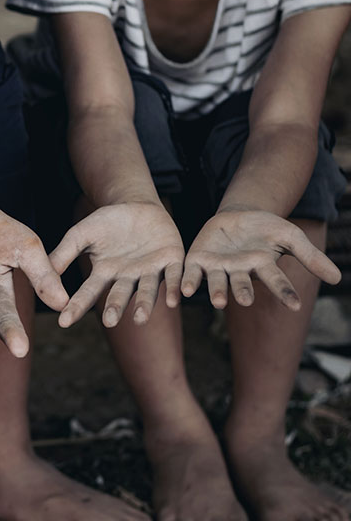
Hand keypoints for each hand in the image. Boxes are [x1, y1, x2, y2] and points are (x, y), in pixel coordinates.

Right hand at [50, 203, 184, 327]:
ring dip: (145, 305)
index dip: (77, 306)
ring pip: (147, 290)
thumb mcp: (81, 233)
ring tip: (140, 318)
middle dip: (115, 307)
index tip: (63, 321)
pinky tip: (175, 301)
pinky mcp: (171, 261)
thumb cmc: (107, 221)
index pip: (88, 292)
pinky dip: (176, 288)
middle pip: (120, 295)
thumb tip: (42, 271)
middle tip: (110, 322)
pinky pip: (175, 276)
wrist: (138, 205)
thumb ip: (64, 252)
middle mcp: (127, 277)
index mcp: (104, 273)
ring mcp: (149, 270)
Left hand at [182, 209, 340, 309]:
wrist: (238, 214)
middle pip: (241, 284)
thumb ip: (310, 256)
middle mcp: (239, 272)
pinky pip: (192, 273)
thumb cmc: (267, 229)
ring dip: (216, 292)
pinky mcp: (198, 260)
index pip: (276, 281)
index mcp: (262, 267)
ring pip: (217, 282)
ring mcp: (218, 267)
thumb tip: (337, 279)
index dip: (284, 292)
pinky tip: (184, 290)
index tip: (295, 306)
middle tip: (246, 301)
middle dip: (243, 292)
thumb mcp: (290, 237)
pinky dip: (188, 282)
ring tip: (219, 302)